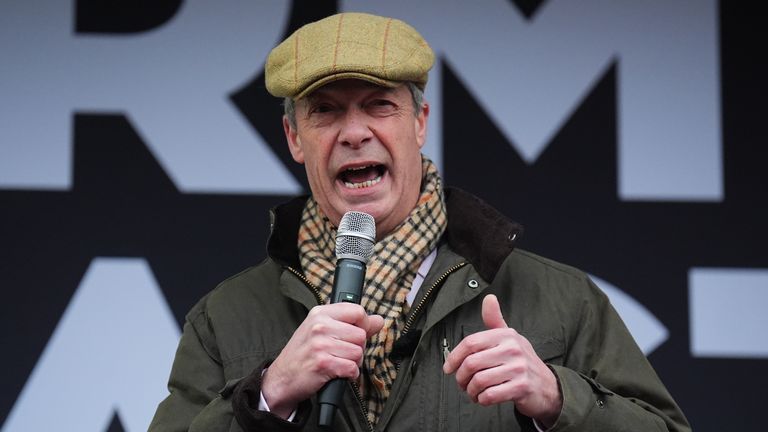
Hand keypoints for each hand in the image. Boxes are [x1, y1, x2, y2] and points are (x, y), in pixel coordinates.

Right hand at [261, 303, 383, 418]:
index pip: (357, 311)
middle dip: (356, 348)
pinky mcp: (323, 363)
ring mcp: (320, 344)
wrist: (281, 378)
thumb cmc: (303, 354)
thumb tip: (379, 320)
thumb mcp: (322, 331)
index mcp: (320, 313)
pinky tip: (337, 373)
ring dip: (353, 363)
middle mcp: (320, 326)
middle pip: (361, 335)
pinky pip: (352, 368)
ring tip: (337, 363)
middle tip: (341, 354)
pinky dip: (349, 375)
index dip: (363, 325)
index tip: (355, 335)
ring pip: (358, 352)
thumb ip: (352, 324)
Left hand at [443, 295, 561, 427]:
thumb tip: (488, 298)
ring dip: (470, 391)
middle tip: (462, 383)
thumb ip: (494, 320)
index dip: (454, 357)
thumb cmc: (521, 361)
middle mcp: (513, 349)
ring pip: (479, 381)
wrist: (547, 386)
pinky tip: (482, 398)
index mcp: (506, 335)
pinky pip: (490, 395)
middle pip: (472, 363)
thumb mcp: (509, 338)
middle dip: (461, 377)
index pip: (471, 343)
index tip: (448, 368)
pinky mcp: (521, 388)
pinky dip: (481, 400)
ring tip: (472, 392)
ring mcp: (519, 369)